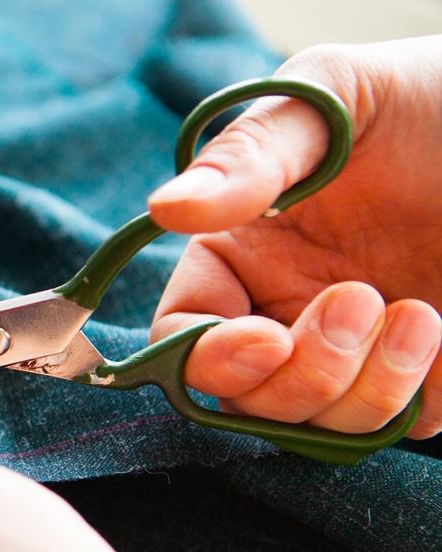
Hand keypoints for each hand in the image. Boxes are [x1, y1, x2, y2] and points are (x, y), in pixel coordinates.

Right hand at [149, 36, 441, 438]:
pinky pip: (405, 424)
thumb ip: (247, 156)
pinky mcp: (421, 371)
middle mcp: (281, 310)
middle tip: (362, 299)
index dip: (210, 356)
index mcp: (238, 254)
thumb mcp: (328, 97)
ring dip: (365, 390)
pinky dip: (422, 397)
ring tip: (422, 315)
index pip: (183, 335)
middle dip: (302, 373)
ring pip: (322, 426)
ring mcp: (351, 347)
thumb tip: (165, 208)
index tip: (266, 340)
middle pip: (249, 397)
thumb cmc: (416, 98)